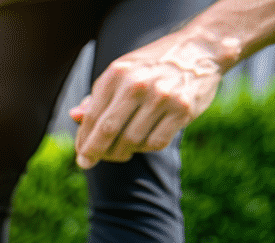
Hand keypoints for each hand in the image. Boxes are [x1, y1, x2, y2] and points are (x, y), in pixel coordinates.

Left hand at [71, 34, 226, 168]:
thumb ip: (98, 95)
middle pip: (108, 131)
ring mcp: (162, 96)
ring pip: (131, 141)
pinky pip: (156, 142)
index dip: (84, 140)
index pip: (93, 116)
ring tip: (119, 151)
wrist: (200, 48)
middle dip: (95, 152)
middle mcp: (138, 84)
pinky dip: (145, 148)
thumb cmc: (152, 65)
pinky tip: (142, 143)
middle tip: (88, 162)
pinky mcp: (183, 109)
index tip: (81, 155)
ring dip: (121, 152)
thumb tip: (74, 116)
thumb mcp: (121, 72)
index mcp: (117, 73)